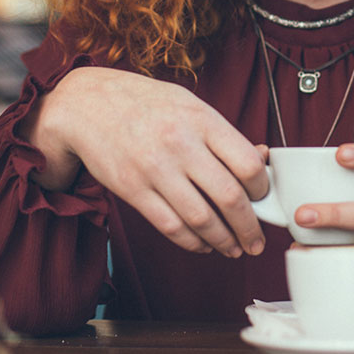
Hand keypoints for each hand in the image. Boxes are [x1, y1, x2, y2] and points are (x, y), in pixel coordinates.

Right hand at [24, 66, 269, 257]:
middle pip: (229, 196)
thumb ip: (225, 135)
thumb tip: (262, 159)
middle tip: (257, 241)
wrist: (90, 105)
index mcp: (203, 120)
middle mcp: (182, 145)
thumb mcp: (192, 106)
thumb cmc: (149, 104)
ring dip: (223, 241)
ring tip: (234, 249)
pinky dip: (192, 242)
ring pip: (201, 218)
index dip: (262, 188)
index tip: (264, 198)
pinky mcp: (133, 191)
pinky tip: (204, 245)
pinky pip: (170, 226)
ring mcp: (156, 169)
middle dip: (249, 227)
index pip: (248, 163)